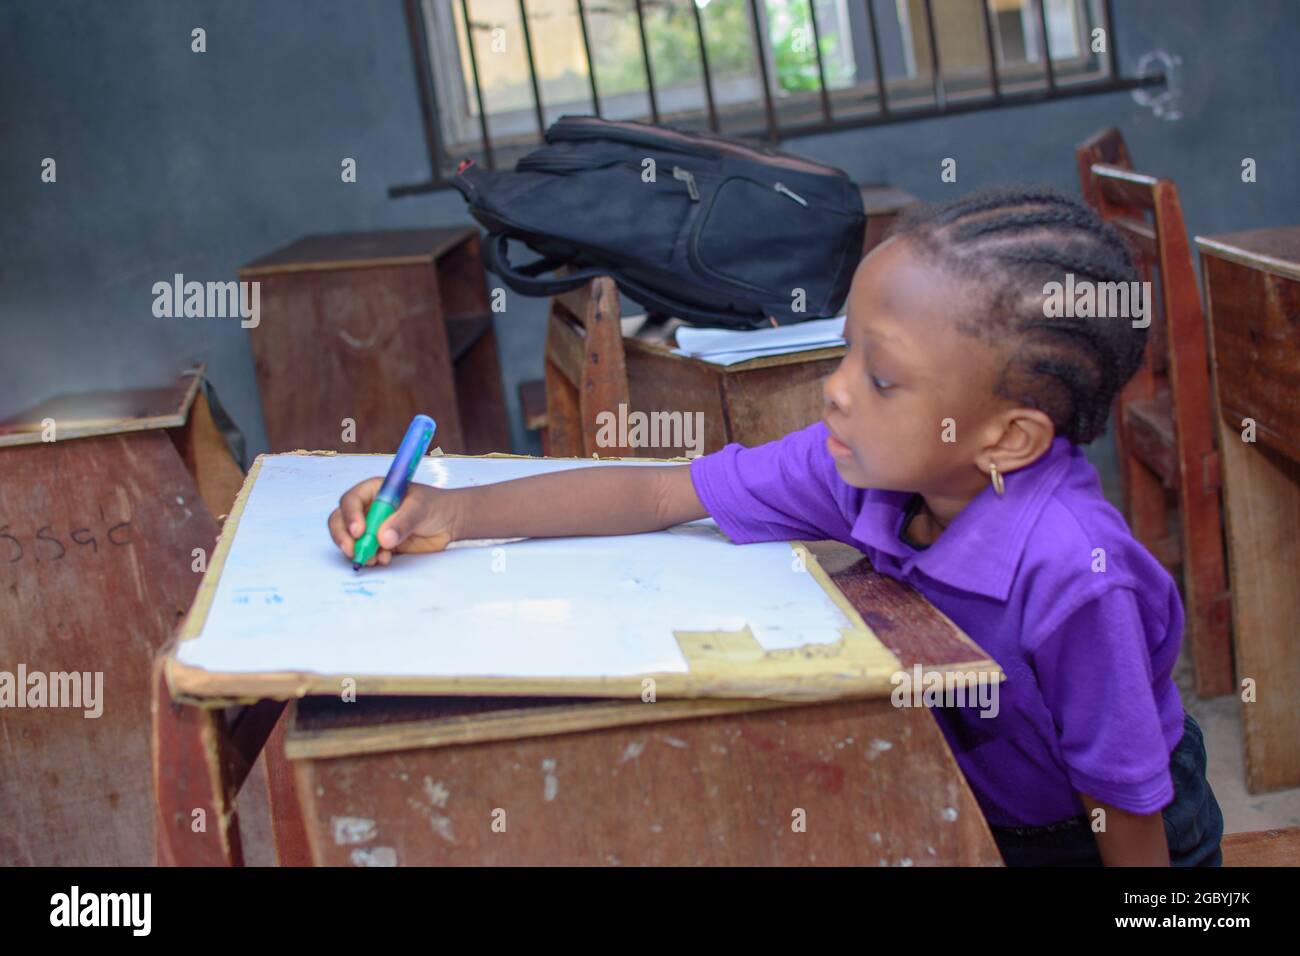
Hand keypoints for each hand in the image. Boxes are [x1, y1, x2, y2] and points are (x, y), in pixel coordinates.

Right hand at [327, 479, 457, 566]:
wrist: (450, 522)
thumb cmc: (435, 505)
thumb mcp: (420, 508)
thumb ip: (402, 522)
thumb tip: (383, 538)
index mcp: (374, 491)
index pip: (351, 501)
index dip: (350, 516)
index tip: (359, 531)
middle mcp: (368, 508)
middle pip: (341, 521)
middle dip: (343, 537)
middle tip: (353, 552)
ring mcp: (372, 527)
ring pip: (350, 540)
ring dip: (358, 551)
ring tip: (376, 558)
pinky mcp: (380, 544)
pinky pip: (366, 552)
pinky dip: (371, 558)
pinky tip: (385, 559)